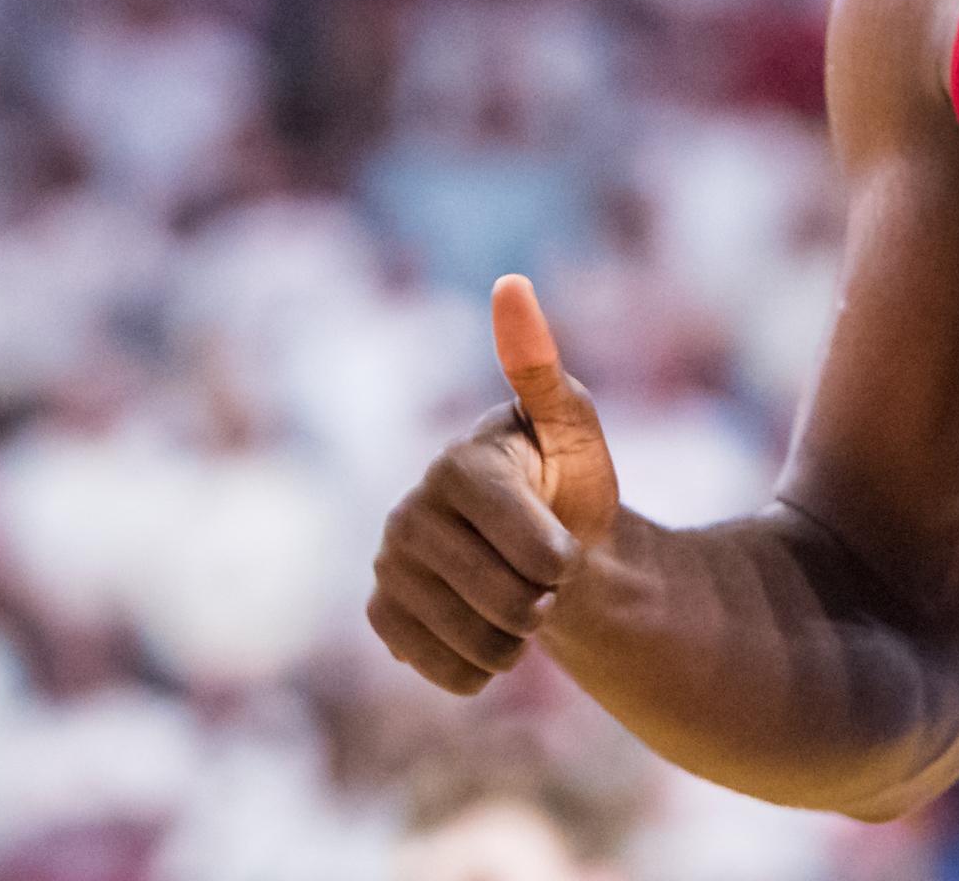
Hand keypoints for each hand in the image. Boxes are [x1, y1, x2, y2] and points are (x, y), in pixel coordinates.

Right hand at [367, 274, 623, 695]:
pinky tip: (488, 631)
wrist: (551, 551)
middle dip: (545, 599)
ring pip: (482, 643)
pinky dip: (483, 666)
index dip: (564, 559)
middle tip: (544, 574)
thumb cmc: (569, 483)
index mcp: (458, 465)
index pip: (535, 548)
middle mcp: (408, 512)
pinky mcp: (383, 616)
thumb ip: (543, 369)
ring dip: (519, 637)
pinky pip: (448, 672)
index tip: (568, 543)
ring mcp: (389, 566)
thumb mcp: (575, 428)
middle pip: (509, 601)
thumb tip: (511, 286)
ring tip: (519, 598)